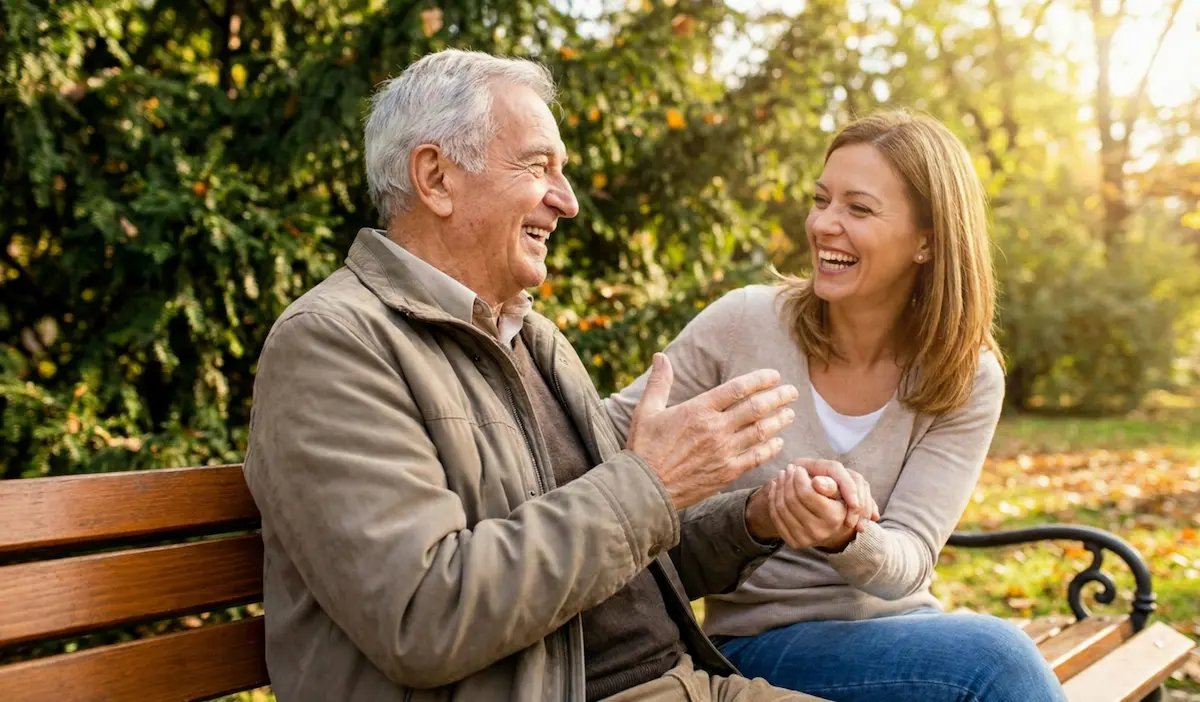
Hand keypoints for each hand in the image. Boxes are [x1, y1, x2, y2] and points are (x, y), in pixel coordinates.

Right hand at [626, 353, 798, 510]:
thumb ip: (659, 383)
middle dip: (778, 397)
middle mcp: (715, 428)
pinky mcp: (727, 472)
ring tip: (790, 413)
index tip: (774, 376)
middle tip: (791, 391)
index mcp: (698, 409)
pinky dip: (771, 448)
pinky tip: (779, 442)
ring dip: (779, 420)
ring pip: (761, 431)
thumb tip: (659, 357)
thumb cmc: (643, 448)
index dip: (760, 379)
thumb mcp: (647, 411)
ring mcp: (723, 452)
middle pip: (756, 407)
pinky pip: (756, 457)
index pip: (738, 388)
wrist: (645, 488)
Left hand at [752, 464, 869, 550]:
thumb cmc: (834, 497)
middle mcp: (821, 532)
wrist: (828, 521)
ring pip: (782, 507)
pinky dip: (773, 498)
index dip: (799, 477)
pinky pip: (775, 517)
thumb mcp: (838, 487)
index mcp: (835, 517)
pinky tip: (776, 487)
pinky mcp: (793, 542)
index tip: (799, 469)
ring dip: (779, 486)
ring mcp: (806, 540)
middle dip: (788, 480)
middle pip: (792, 499)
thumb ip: (830, 482)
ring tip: (782, 475)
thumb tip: (817, 482)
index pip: (806, 493)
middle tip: (788, 469)